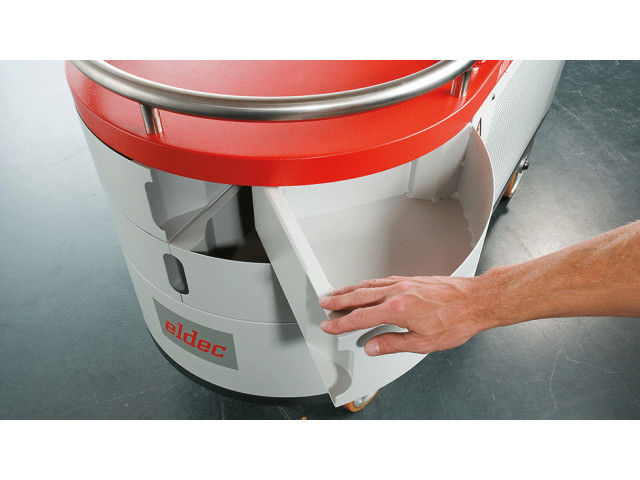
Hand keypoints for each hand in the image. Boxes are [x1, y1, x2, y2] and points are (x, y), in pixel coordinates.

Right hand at [319, 275, 496, 355]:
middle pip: (359, 296)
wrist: (477, 300)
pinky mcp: (411, 279)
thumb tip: (373, 347)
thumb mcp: (424, 343)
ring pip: (368, 285)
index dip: (341, 323)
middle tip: (323, 305)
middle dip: (338, 301)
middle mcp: (398, 292)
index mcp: (398, 309)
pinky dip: (367, 283)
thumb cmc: (457, 320)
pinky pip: (381, 280)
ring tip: (336, 294)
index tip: (329, 326)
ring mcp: (404, 283)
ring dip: (350, 290)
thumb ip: (393, 344)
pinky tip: (365, 286)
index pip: (361, 317)